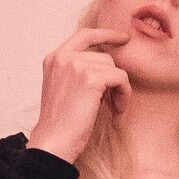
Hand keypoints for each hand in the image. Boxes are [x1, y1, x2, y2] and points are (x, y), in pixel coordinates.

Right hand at [26, 25, 131, 165]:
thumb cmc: (61, 126)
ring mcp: (76, 65)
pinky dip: (124, 96)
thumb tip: (108, 65)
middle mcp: (63, 57)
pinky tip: (117, 113)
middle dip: (114, 79)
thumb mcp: (64, 90)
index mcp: (54, 58)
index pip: (84, 35)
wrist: (53, 143)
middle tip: (114, 104)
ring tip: (114, 111)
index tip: (123, 39)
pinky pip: (121, 78)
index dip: (106, 34)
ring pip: (114, 68)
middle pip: (105, 57)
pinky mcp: (91, 79)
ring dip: (120, 91)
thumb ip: (78, 72)